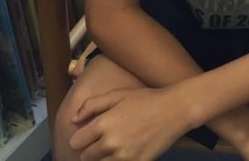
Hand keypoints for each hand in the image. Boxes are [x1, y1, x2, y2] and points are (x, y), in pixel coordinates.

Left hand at [68, 85, 191, 160]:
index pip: (76, 142)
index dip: (81, 138)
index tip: (89, 135)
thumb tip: (73, 120)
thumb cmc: (146, 99)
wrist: (175, 110)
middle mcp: (110, 143)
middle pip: (85, 157)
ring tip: (113, 147)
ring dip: (103, 158)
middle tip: (102, 141)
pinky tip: (125, 152)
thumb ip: (91, 105)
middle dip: (90, 150)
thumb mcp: (117, 94)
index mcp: (103, 124)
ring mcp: (124, 156)